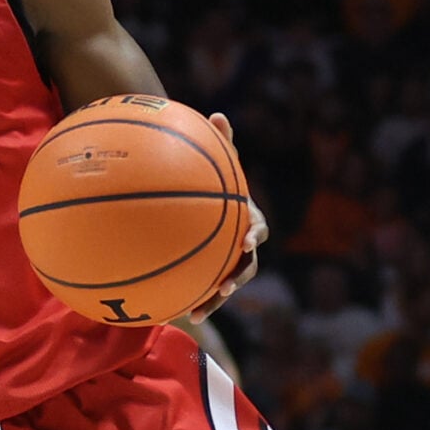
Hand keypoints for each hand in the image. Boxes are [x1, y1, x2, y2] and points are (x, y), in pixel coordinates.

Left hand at [186, 113, 266, 324]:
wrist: (209, 200)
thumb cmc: (215, 178)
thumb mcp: (219, 160)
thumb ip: (221, 142)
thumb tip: (218, 115)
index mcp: (248, 219)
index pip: (258, 229)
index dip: (255, 236)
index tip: (246, 241)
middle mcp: (242, 244)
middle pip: (247, 267)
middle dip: (236, 278)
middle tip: (224, 286)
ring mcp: (228, 261)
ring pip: (226, 284)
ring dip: (214, 300)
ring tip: (197, 314)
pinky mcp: (211, 271)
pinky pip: (203, 287)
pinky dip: (191, 298)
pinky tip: (171, 310)